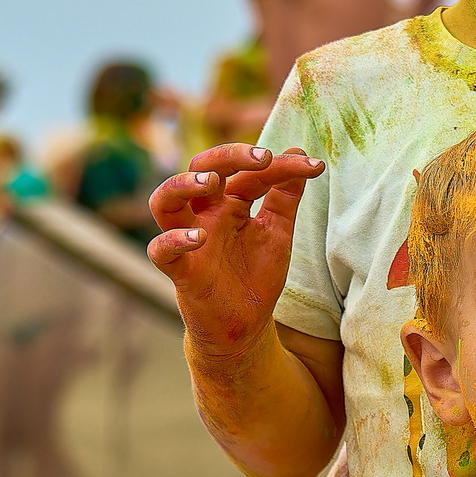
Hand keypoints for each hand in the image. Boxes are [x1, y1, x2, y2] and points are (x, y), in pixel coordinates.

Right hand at [148, 144, 322, 356]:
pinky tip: (198, 236)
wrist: (245, 325)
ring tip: (210, 182)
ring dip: (182, 185)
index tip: (314, 166)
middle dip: (228, 155)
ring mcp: (189, 240)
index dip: (280, 164)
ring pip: (164, 201)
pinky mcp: (180, 271)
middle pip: (200, 168)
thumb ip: (285, 196)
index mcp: (230, 202)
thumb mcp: (277, 231)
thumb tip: (300, 152)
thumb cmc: (256, 275)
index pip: (248, 171)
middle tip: (261, 157)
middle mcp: (205, 214)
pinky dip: (175, 240)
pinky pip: (160, 251)